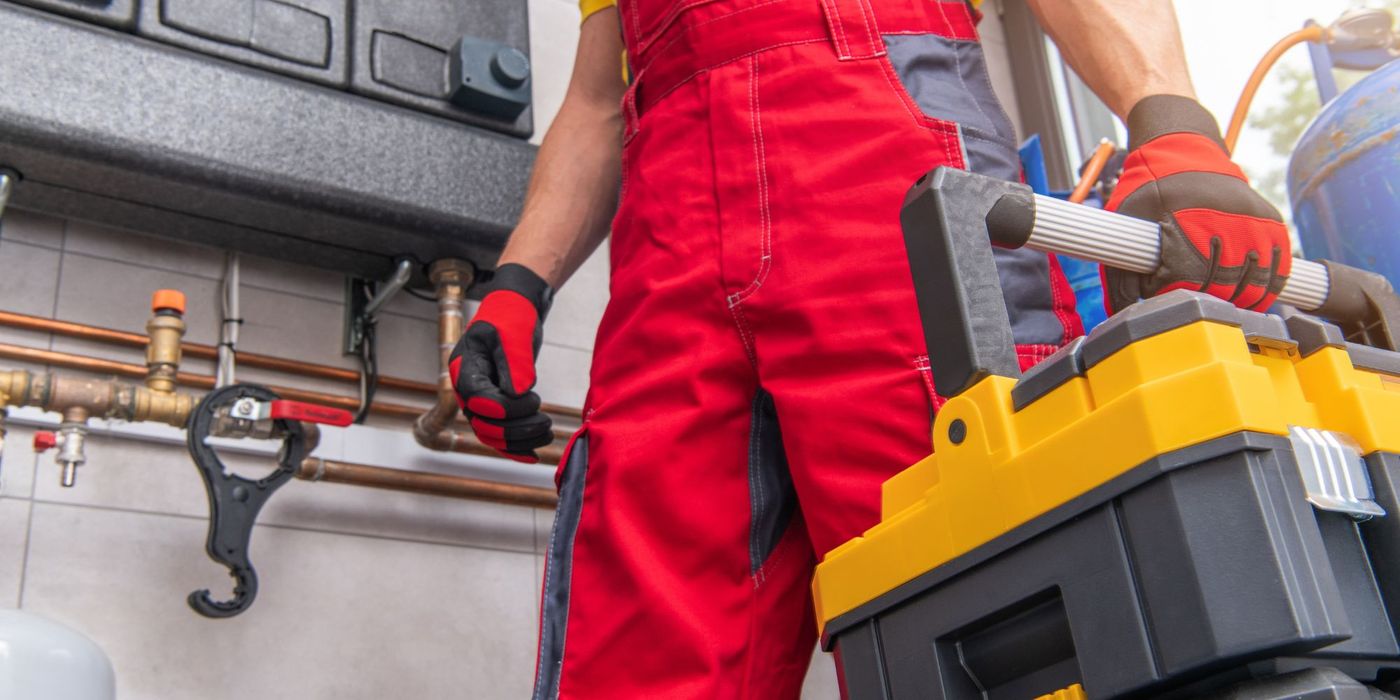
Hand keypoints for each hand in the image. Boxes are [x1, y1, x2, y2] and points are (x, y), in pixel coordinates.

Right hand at [449, 263, 554, 462]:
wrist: (514, 312)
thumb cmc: (511, 317)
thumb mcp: (513, 333)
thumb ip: (515, 362)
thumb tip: (519, 393)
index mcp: (465, 369)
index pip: (478, 402)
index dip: (505, 409)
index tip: (534, 400)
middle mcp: (467, 389)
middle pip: (484, 425)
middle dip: (516, 430)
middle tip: (546, 423)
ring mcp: (479, 400)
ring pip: (492, 435)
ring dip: (519, 441)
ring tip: (547, 433)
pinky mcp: (495, 406)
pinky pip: (499, 435)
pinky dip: (515, 448)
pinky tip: (533, 455)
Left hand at [1103, 95, 1290, 313]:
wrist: (1184, 150)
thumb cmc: (1148, 190)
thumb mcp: (1125, 221)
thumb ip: (1120, 269)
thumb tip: (1123, 313)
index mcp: (1184, 217)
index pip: (1187, 280)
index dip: (1175, 297)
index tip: (1164, 299)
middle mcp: (1223, 217)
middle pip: (1222, 286)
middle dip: (1206, 304)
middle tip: (1192, 309)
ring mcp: (1251, 219)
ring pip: (1255, 282)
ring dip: (1240, 303)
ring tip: (1222, 309)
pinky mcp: (1270, 221)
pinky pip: (1278, 267)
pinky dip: (1268, 288)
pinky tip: (1253, 299)